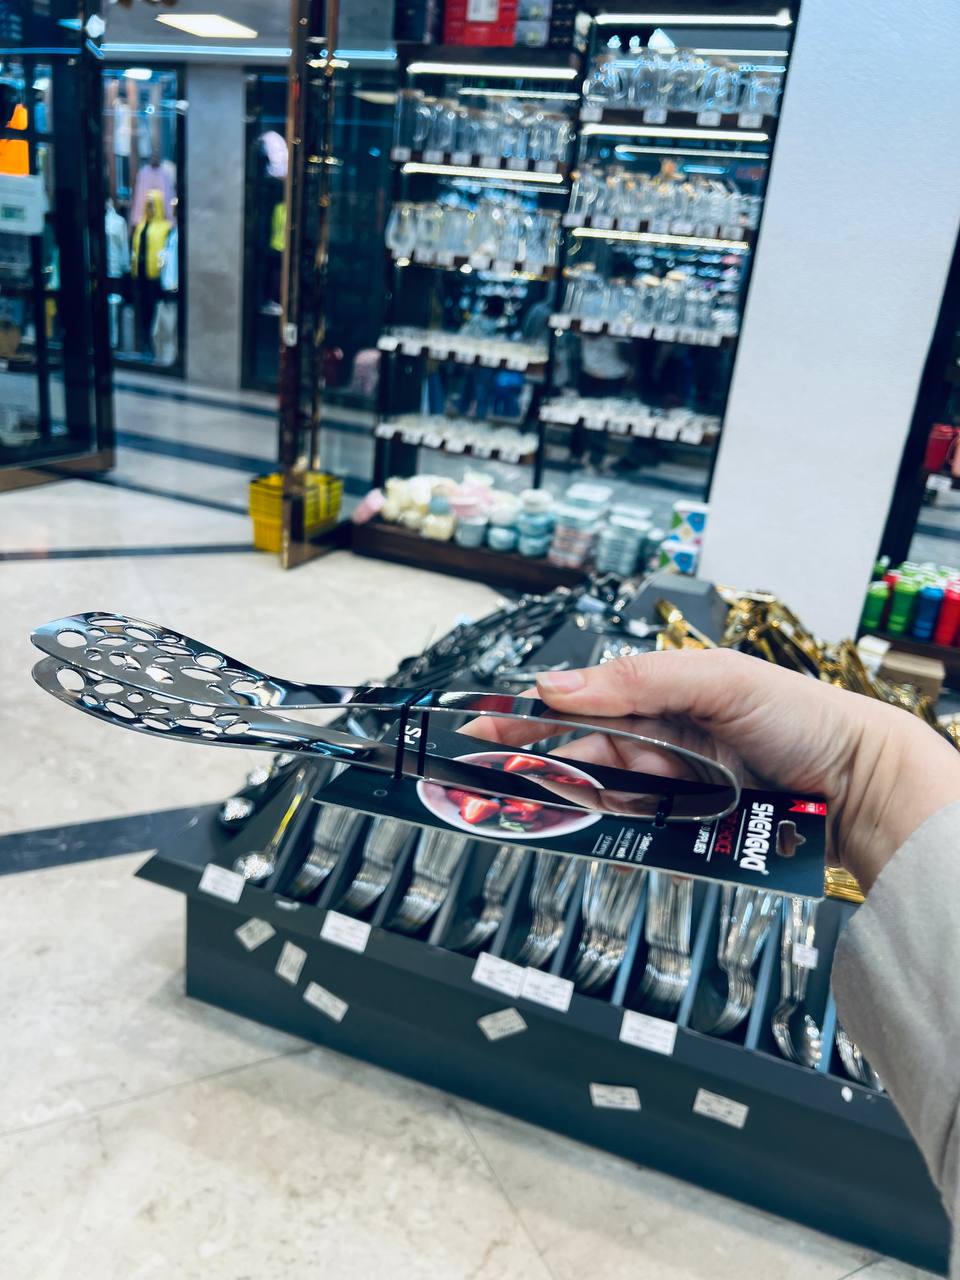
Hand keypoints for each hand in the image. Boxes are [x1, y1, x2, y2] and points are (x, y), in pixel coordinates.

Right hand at [467, 649, 959, 891]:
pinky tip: (605, 837)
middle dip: (546, 772)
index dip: (529, 717)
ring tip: (547, 814)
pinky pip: (642, 835)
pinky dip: (622, 837)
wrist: (861, 784)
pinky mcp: (690, 829)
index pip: (580, 703)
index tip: (479, 730)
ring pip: (608, 802)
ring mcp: (675, 787)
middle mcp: (661, 741)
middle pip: (585, 759)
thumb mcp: (718, 679)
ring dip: (581, 807)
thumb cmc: (801, 716)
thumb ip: (639, 678)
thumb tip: (560, 684)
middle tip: (497, 788)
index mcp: (660, 694)